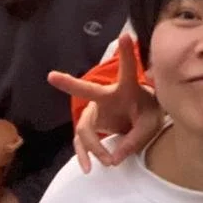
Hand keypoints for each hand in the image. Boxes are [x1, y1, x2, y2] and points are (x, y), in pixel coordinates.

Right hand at [47, 31, 161, 172]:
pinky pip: (81, 142)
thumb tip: (114, 159)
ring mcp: (95, 111)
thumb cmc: (147, 112)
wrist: (140, 117)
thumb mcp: (150, 125)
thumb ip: (135, 140)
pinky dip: (84, 155)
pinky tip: (87, 168)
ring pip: (85, 129)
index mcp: (127, 88)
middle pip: (87, 92)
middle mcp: (106, 96)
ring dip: (95, 147)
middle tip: (52, 76)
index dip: (127, 53)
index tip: (125, 34)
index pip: (127, 69)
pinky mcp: (91, 126)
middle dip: (70, 83)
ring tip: (108, 161)